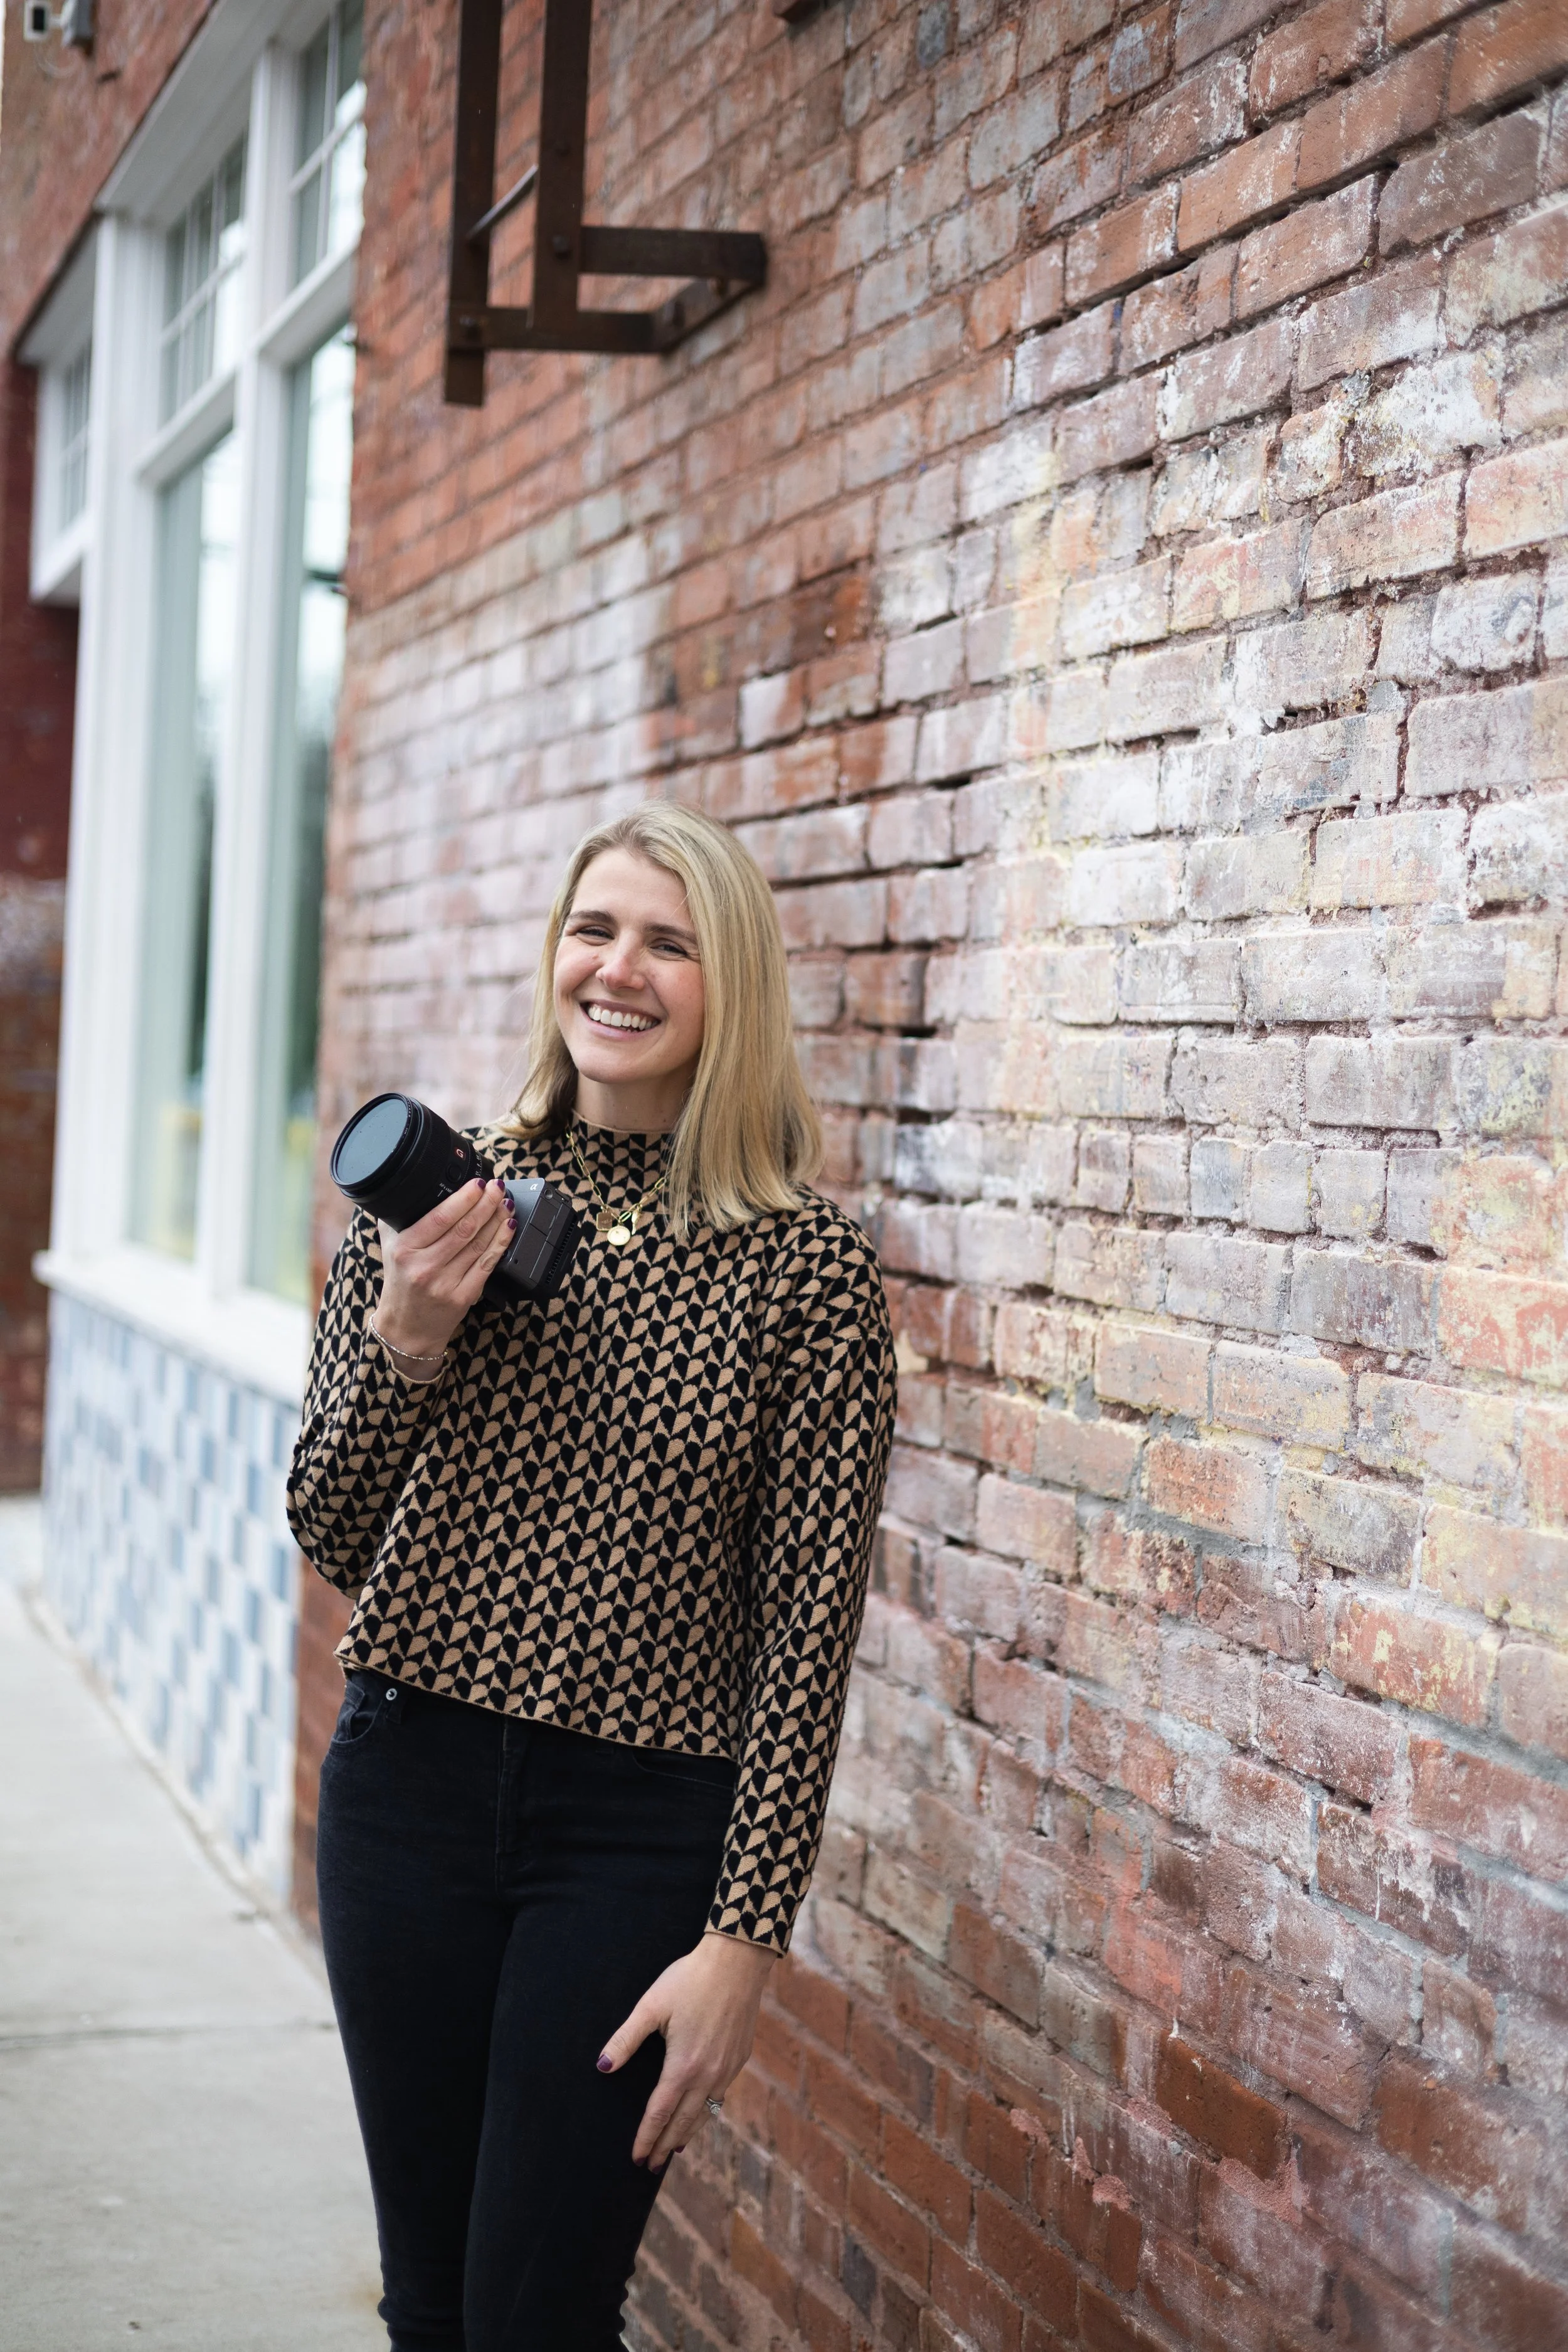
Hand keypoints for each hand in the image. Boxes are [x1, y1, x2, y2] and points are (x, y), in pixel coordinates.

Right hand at [374, 1178, 514, 1358]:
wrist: (407, 1327)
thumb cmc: (400, 1282)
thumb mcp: (390, 1247)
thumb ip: (397, 1217)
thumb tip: (414, 1185)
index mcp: (405, 1249)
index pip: (440, 1218)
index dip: (464, 1198)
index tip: (478, 1183)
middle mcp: (425, 1267)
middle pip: (464, 1229)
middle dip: (486, 1203)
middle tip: (497, 1187)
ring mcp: (445, 1284)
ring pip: (479, 1244)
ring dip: (497, 1219)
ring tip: (505, 1202)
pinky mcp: (463, 1297)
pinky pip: (487, 1264)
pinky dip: (501, 1242)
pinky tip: (508, 1227)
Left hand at [597, 1930, 775, 2170]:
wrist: (737, 1963)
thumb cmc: (689, 1980)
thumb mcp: (651, 2007)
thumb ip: (626, 2039)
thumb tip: (603, 2067)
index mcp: (683, 2066)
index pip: (659, 2113)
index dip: (646, 2137)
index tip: (636, 2157)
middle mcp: (707, 2075)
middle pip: (682, 2122)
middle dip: (664, 2145)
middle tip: (650, 2166)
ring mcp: (727, 2069)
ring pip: (704, 2114)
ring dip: (686, 2135)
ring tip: (673, 2151)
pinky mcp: (739, 2059)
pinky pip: (719, 2098)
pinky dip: (706, 2114)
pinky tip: (701, 2115)